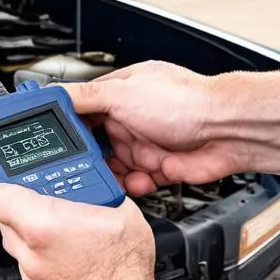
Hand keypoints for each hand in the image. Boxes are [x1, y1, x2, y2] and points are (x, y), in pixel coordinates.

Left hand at [0, 183, 157, 279]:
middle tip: (48, 201)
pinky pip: (27, 264)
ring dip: (31, 232)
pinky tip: (65, 253)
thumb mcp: (120, 211)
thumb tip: (96, 183)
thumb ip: (97, 191)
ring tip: (61, 228)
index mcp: (42, 224)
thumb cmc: (122, 270)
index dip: (1, 182)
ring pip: (16, 242)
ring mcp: (30, 274)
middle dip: (22, 206)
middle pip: (4, 217)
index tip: (12, 179)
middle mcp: (29, 251)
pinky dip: (40, 256)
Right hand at [63, 62, 247, 193]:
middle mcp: (132, 118)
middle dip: (90, 158)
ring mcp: (146, 143)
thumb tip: (52, 95)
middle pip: (96, 144)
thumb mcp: (122, 92)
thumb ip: (84, 97)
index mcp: (121, 94)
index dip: (69, 127)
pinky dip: (134, 186)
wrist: (227, 130)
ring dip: (112, 175)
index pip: (83, 111)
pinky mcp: (160, 167)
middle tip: (80, 167)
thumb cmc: (185, 101)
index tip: (54, 141)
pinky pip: (136, 183)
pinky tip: (138, 181)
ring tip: (113, 176)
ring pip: (115, 167)